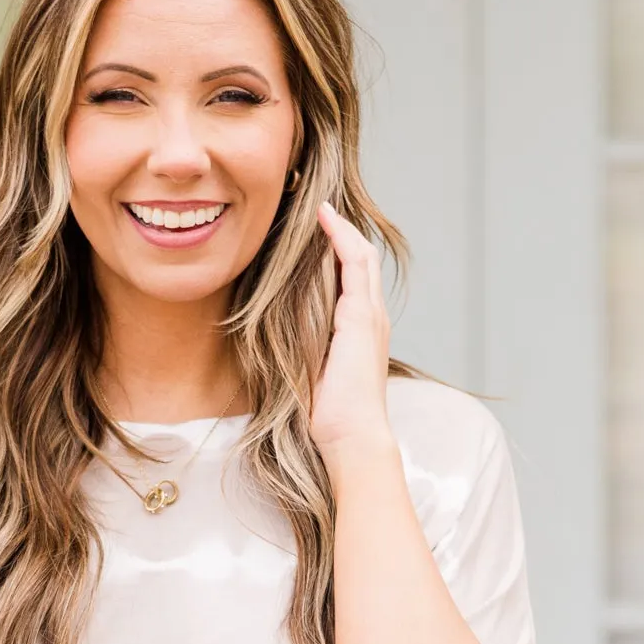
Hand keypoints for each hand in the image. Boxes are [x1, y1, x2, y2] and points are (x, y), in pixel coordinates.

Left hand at [308, 203, 395, 471]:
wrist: (353, 439)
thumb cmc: (330, 419)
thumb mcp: (310, 375)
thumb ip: (301, 350)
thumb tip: (271, 336)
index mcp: (361, 332)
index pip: (354, 279)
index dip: (337, 252)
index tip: (314, 232)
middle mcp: (372, 318)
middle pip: (362, 259)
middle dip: (341, 230)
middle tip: (315, 206)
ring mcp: (371, 315)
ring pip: (361, 254)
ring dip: (340, 226)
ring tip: (318, 205)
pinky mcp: (362, 316)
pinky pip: (355, 262)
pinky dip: (340, 236)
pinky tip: (323, 217)